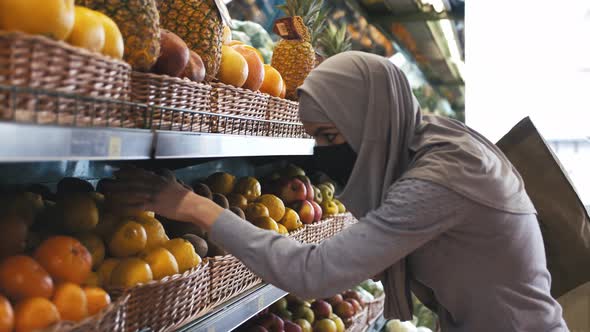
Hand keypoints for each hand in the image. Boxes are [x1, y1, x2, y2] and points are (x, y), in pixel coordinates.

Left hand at [102, 167, 222, 229]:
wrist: (195, 206)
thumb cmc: (187, 199)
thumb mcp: (175, 187)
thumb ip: (166, 183)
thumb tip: (161, 182)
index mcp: (160, 180)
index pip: (141, 173)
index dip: (128, 171)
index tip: (118, 170)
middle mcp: (156, 185)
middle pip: (133, 181)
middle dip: (119, 180)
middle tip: (107, 180)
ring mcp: (155, 194)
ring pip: (132, 192)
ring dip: (118, 192)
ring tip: (107, 192)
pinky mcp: (155, 205)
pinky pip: (137, 206)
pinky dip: (126, 207)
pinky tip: (117, 208)